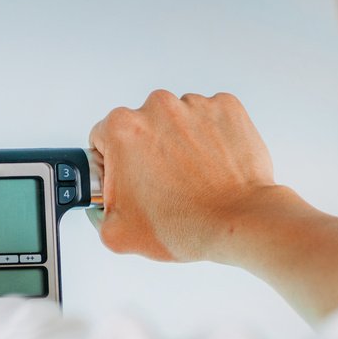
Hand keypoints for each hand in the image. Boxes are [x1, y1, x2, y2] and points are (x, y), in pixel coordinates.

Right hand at [88, 89, 277, 261]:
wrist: (239, 222)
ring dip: (181, 143)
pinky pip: (210, 119)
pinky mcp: (226, 108)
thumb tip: (103, 205)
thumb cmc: (187, 225)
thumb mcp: (117, 233)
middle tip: (163, 185)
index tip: (129, 178)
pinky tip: (212, 167)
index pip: (103, 138)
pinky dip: (211, 138)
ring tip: (192, 179)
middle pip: (142, 126)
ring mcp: (195, 105)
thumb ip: (98, 212)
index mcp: (123, 129)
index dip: (113, 163)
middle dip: (148, 152)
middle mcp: (157, 107)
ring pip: (177, 121)